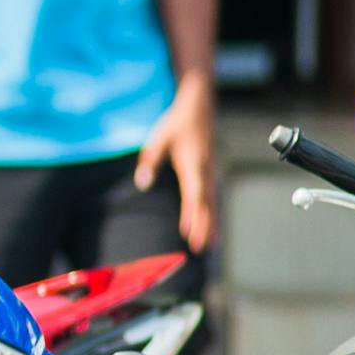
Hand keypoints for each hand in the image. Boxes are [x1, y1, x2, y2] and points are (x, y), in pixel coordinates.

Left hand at [135, 81, 217, 253]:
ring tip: (210, 243)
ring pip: (212, 201)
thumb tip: (142, 183)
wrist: (198, 105)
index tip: (190, 235)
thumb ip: (149, 161)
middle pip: (206, 204)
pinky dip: (211, 210)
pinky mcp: (209, 169)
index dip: (193, 217)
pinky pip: (211, 194)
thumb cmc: (177, 122)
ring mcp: (209, 170)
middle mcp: (205, 171)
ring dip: (211, 222)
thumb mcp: (158, 139)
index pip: (194, 197)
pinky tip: (209, 221)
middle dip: (205, 227)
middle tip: (202, 249)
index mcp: (193, 165)